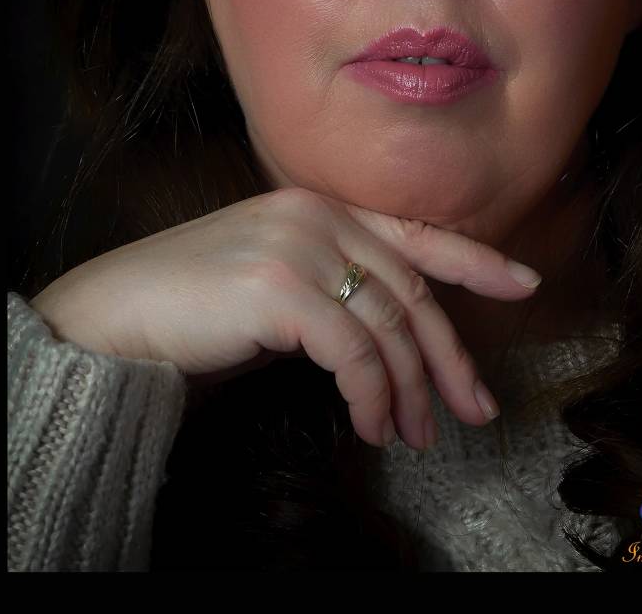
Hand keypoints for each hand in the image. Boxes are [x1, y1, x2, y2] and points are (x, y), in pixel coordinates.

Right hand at [29, 186, 540, 450]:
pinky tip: (372, 426)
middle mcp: (316, 213)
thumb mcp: (276, 284)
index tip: (524, 284)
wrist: (116, 314)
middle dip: (449, 357)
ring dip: (410, 391)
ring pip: (389, 326)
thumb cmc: (194, 308)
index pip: (416, 234)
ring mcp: (298, 243)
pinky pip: (354, 351)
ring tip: (414, 435)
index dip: (476, 260)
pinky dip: (373, 396)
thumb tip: (389, 339)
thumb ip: (331, 288)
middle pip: (412, 290)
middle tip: (475, 409)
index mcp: (319, 205)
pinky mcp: (280, 284)